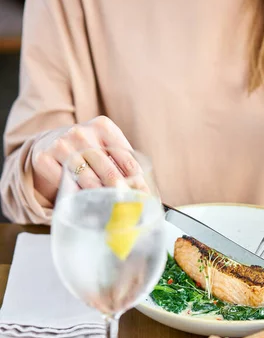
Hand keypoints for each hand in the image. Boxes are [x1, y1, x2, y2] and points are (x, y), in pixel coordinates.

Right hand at [32, 116, 146, 201]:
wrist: (48, 143)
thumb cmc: (85, 151)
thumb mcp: (104, 148)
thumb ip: (122, 164)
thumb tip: (144, 192)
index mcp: (103, 126)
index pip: (126, 157)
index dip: (138, 180)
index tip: (145, 198)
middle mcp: (81, 132)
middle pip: (108, 169)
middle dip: (122, 192)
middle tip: (131, 209)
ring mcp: (61, 144)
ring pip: (87, 178)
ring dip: (102, 198)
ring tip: (113, 211)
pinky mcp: (44, 158)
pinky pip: (65, 183)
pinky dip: (77, 196)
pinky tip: (87, 206)